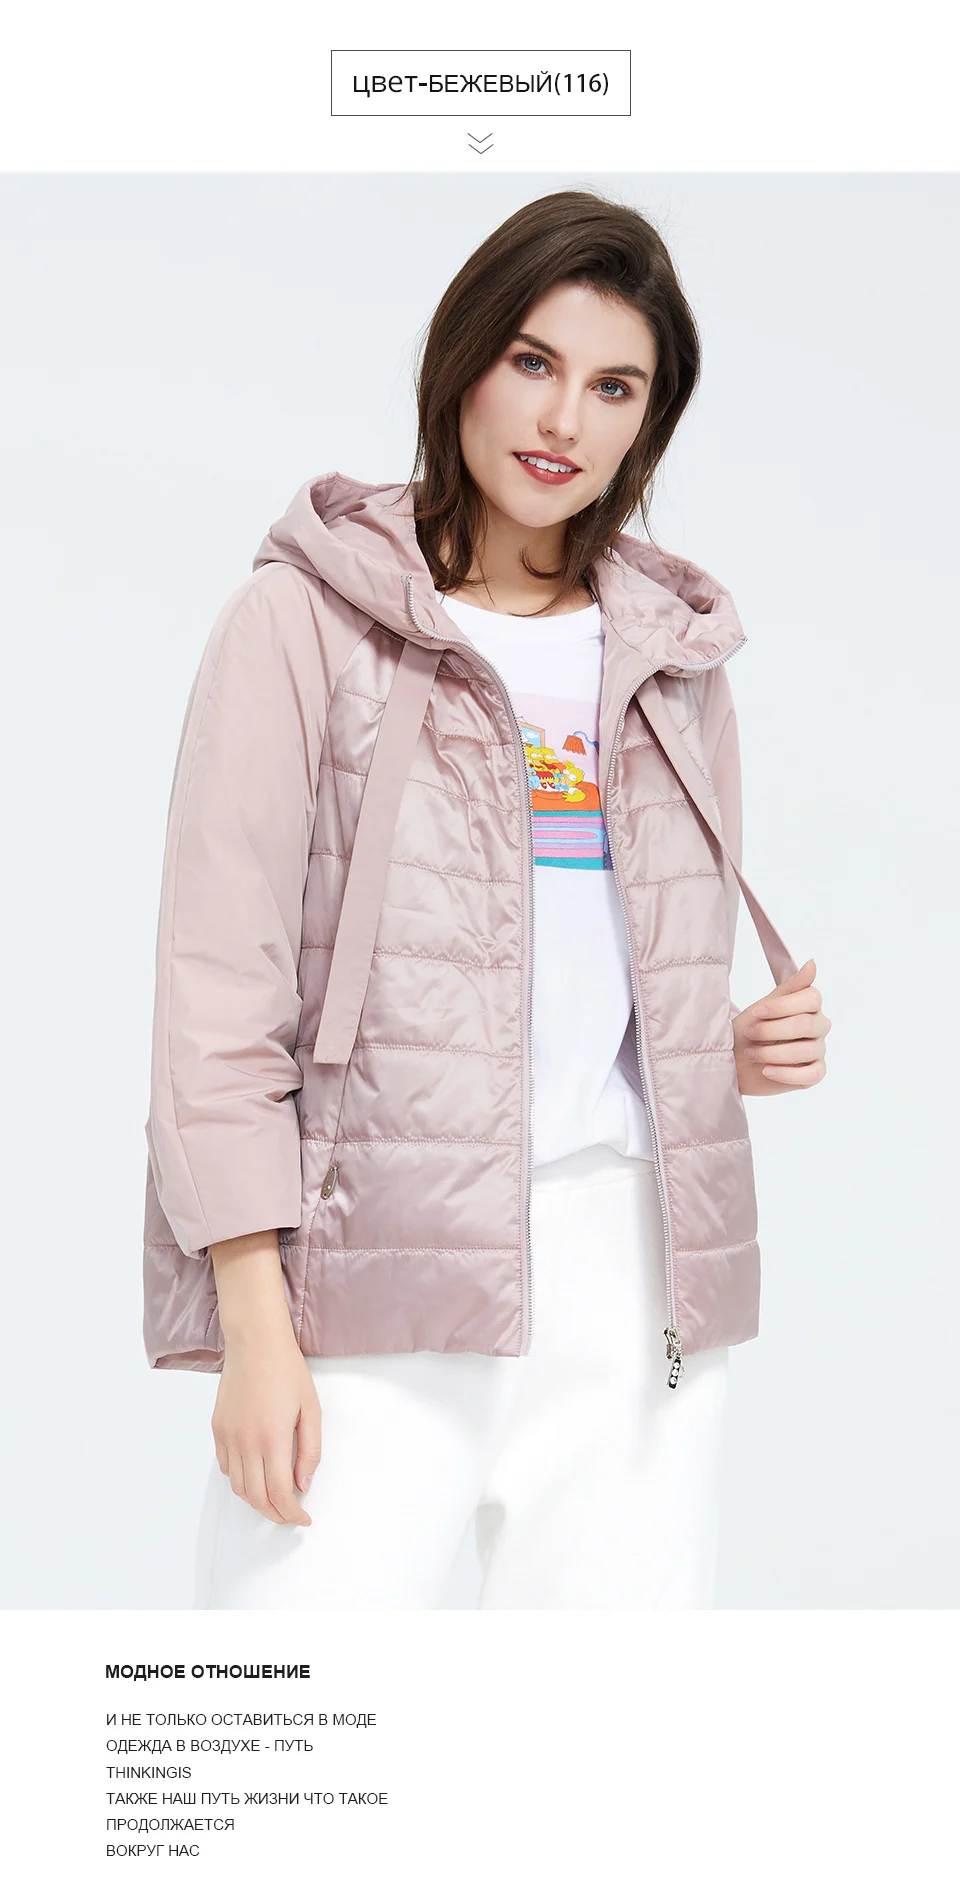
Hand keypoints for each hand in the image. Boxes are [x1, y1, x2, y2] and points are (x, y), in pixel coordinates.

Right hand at [211, 1326, 322, 1525]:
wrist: (255, 1342)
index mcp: (272, 1437)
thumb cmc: (287, 1370)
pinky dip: (240, 1480)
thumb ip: (310, 1451)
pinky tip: (255, 1475)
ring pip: (238, 1486)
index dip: (291, 1513)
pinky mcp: (217, 1428)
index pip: (279, 1493)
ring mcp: (227, 1435)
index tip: (302, 1518)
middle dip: (274, 1514)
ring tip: (274, 1500)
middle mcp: (245, 1441)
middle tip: (290, 1515)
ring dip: (256, 1500)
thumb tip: (303, 1484)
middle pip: (256, 1497)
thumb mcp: (311, 1409)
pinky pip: (225, 1467)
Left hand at [733, 958, 829, 1096]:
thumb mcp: (763, 1006)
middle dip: (772, 1030)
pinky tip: (767, 1071)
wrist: (734, 1060)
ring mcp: (819, 1050)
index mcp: (810, 1006)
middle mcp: (819, 1026)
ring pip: (805, 1050)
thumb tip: (813, 963)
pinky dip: (786, 1074)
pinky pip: (811, 1075)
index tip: (757, 1012)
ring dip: (772, 1053)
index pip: (812, 999)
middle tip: (750, 1033)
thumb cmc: (750, 1029)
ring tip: (751, 1054)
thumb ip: (790, 987)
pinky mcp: (815, 1073)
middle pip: (806, 1025)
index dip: (782, 1006)